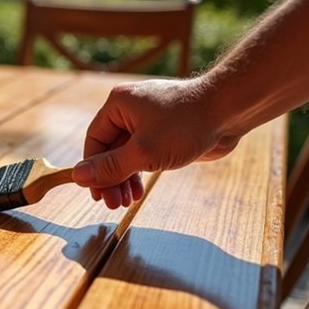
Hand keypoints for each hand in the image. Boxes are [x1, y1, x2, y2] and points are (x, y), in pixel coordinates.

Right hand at [72, 79, 241, 208]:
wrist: (230, 111)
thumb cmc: (187, 124)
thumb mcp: (143, 152)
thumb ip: (110, 167)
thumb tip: (78, 176)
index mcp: (118, 105)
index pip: (94, 141)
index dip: (92, 169)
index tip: (96, 194)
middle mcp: (130, 110)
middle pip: (109, 150)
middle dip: (111, 179)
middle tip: (113, 204)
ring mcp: (148, 120)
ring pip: (127, 154)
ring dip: (125, 179)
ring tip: (128, 201)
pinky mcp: (165, 131)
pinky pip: (144, 154)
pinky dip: (140, 172)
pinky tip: (140, 190)